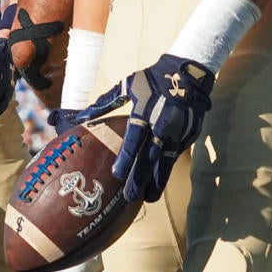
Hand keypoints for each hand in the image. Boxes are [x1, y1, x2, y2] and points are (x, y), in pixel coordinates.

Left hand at [96, 53, 214, 202]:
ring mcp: (178, 131)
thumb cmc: (153, 79)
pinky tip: (158, 181)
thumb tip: (83, 116)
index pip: (134, 137)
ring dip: (157, 180)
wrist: (188, 73)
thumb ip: (106, 102)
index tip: (117, 173)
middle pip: (150, 155)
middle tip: (129, 196)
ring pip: (166, 160)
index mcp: (145, 109)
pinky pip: (175, 155)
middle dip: (139, 177)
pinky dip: (166, 168)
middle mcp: (162, 123)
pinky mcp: (188, 135)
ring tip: (148, 198)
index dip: (126, 156)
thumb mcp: (128, 85)